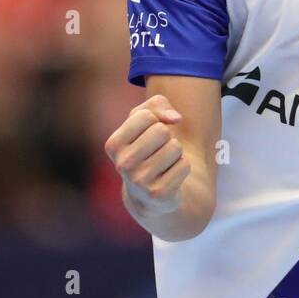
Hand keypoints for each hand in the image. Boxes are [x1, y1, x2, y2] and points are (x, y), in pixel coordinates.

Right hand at [104, 93, 190, 217]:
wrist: (148, 192)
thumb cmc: (147, 146)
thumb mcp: (144, 120)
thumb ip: (157, 105)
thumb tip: (176, 118)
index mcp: (114, 145)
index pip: (145, 116)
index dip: (154, 120)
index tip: (148, 134)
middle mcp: (122, 164)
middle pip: (161, 131)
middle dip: (167, 137)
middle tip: (158, 150)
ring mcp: (139, 181)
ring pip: (175, 147)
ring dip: (176, 152)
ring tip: (164, 162)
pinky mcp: (158, 193)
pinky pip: (185, 165)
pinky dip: (182, 167)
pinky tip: (169, 175)